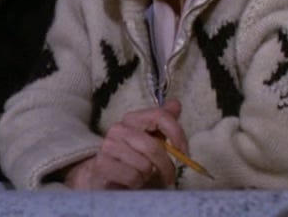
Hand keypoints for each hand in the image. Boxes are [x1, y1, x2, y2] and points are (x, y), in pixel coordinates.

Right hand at [64, 99, 186, 189]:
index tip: (185, 152)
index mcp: (133, 118)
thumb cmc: (132, 158)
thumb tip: (176, 104)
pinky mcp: (102, 164)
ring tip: (143, 175)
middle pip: (153, 146)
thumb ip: (163, 122)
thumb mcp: (151, 140)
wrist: (102, 176)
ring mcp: (108, 145)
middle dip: (166, 166)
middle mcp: (119, 128)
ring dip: (148, 175)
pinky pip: (132, 176)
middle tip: (169, 176)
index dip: (177, 133)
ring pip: (144, 164)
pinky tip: (131, 181)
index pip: (159, 115)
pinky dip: (137, 183)